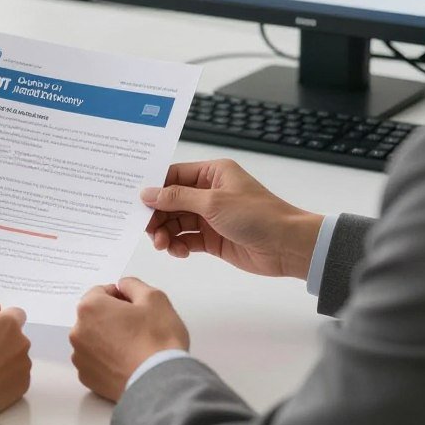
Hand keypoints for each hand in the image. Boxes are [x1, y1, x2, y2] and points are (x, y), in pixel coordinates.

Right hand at [0, 301, 31, 424]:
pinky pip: (18, 375)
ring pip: (17, 355)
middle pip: (16, 336)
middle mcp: (21, 342)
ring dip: (5, 358)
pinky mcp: (24, 386)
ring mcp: (24, 365)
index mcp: (7, 324)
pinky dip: (7, 377)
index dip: (1, 321)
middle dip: (2, 340)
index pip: (16, 314)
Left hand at [70, 278, 188, 402]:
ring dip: (108, 338)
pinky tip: (127, 363)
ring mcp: (81, 358)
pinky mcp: (87, 379)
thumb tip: (123, 287)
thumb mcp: (154, 298)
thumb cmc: (157, 339)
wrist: (160, 383)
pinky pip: (95, 361)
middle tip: (137, 327)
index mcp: (90, 308)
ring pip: (94, 339)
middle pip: (95, 316)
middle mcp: (78, 332)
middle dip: (112, 317)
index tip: (136, 308)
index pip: (101, 292)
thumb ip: (133, 285)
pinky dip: (107, 360)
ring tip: (133, 348)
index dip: (121, 297)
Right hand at [142, 159, 321, 279]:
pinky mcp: (213, 238)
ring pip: (177, 221)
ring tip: (162, 244)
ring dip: (166, 232)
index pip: (173, 176)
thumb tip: (147, 193)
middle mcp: (209, 192)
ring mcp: (210, 215)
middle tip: (147, 229)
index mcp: (212, 173)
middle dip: (158, 215)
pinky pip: (187, 239)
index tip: (136, 201)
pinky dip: (178, 245)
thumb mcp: (213, 202)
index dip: (154, 188)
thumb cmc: (257, 215)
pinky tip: (178, 251)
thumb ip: (177, 198)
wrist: (288, 246)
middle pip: (171, 201)